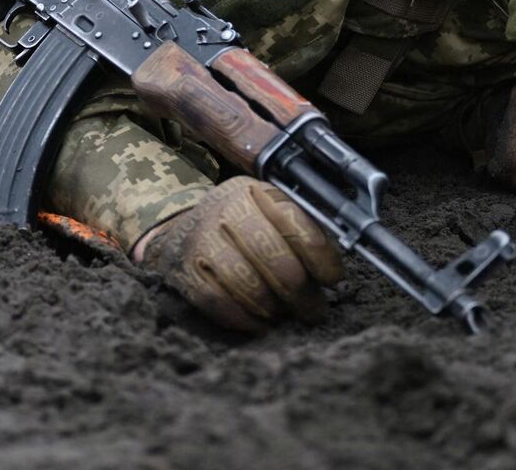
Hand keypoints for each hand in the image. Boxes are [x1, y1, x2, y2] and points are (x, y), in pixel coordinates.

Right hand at [132, 178, 343, 333]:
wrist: (183, 229)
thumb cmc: (242, 226)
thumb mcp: (270, 212)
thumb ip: (301, 234)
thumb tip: (331, 276)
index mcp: (256, 192)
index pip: (295, 222)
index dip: (319, 256)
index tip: (332, 279)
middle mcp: (227, 210)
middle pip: (274, 257)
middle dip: (301, 292)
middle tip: (313, 310)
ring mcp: (203, 239)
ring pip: (248, 283)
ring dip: (273, 307)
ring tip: (285, 315)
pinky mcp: (185, 269)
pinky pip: (220, 302)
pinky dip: (245, 318)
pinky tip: (260, 323)